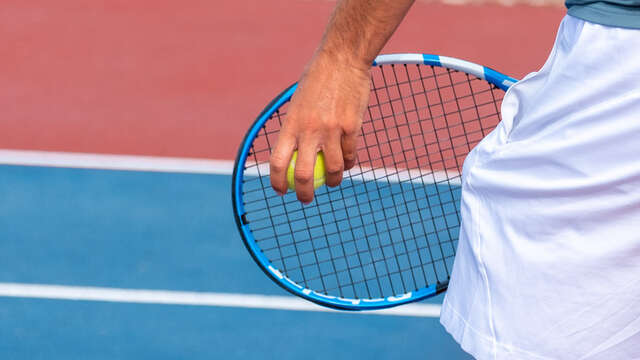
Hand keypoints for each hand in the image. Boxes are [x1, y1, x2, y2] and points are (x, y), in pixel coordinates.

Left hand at [270, 54, 369, 203]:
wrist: (342, 59)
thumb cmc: (317, 79)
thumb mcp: (297, 103)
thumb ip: (296, 127)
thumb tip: (291, 151)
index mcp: (291, 124)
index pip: (278, 162)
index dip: (277, 182)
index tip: (281, 191)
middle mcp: (309, 130)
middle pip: (305, 174)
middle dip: (304, 194)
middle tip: (306, 199)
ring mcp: (332, 130)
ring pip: (334, 169)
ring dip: (334, 181)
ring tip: (333, 182)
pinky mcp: (352, 127)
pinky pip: (350, 154)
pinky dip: (349, 163)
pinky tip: (348, 163)